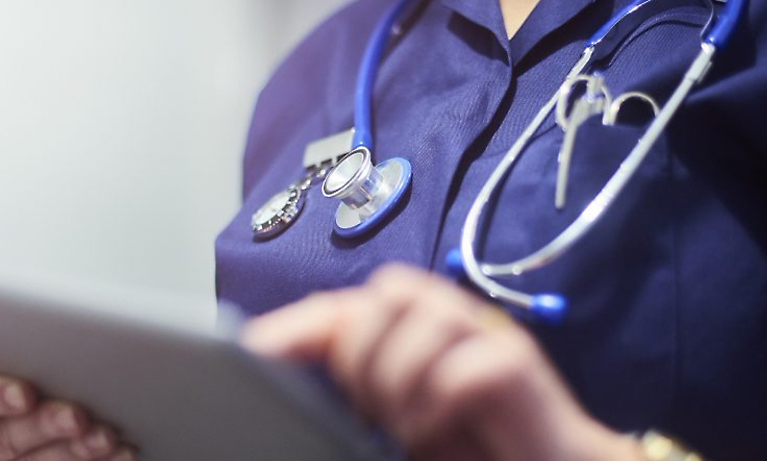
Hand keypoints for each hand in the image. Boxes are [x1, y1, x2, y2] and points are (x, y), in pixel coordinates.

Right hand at [0, 375, 139, 460]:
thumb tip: (69, 339)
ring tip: (106, 436)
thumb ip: (39, 361)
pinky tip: (121, 451)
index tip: (25, 394)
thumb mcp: (34, 369)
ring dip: (77, 450)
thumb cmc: (50, 383)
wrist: (65, 427)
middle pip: (6, 438)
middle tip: (76, 416)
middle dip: (45, 425)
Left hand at [242, 264, 642, 460]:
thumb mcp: (398, 417)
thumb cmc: (470, 443)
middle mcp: (448, 318)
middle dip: (361, 356)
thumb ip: (359, 392)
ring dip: (397, 376)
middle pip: (381, 294)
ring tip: (406, 424)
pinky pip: (459, 363)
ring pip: (418, 312)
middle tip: (373, 411)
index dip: (296, 326)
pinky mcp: (517, 362)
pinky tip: (436, 429)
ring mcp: (485, 333)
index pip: (343, 308)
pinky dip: (435, 402)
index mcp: (413, 328)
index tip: (250, 352)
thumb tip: (292, 382)